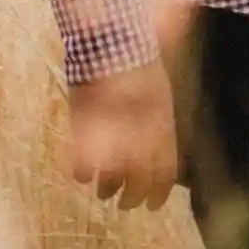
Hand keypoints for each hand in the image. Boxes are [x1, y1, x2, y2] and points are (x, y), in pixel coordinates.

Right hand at [61, 62, 179, 207]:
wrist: (114, 43)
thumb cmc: (140, 67)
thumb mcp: (160, 97)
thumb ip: (160, 128)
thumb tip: (157, 158)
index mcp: (163, 125)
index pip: (165, 171)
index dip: (158, 193)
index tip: (152, 205)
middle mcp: (141, 133)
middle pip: (138, 181)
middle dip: (132, 198)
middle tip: (125, 205)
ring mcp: (113, 131)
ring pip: (110, 177)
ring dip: (107, 189)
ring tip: (104, 192)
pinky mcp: (86, 128)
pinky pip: (83, 163)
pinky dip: (83, 173)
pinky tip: (83, 175)